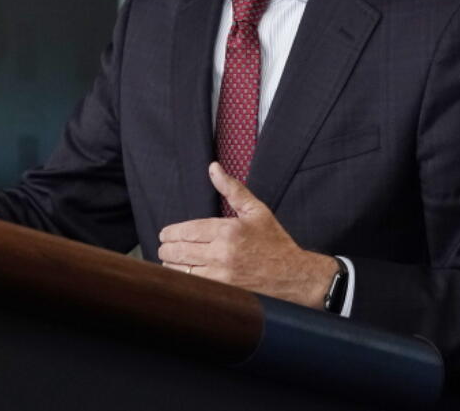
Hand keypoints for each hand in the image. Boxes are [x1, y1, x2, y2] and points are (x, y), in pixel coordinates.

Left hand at [157, 162, 337, 308]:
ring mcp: (222, 276)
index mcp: (227, 231)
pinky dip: (183, 281)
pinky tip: (181, 276)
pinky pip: (193, 287)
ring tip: (170, 261)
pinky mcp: (224, 292)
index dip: (170, 233)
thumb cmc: (275, 242)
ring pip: (182, 271)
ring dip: (171, 265)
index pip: (186, 231)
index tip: (165, 234)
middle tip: (164, 247)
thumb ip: (232, 189)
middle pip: (179, 251)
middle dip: (166, 248)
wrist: (295, 276)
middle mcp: (222, 254)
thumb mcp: (255, 210)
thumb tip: (213, 168)